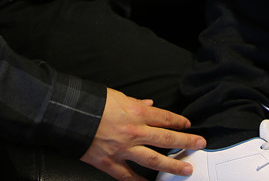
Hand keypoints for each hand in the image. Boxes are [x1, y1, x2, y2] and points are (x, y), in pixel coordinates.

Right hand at [82, 89, 205, 179]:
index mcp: (136, 113)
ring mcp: (123, 150)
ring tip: (186, 169)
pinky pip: (128, 176)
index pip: (164, 118)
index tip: (188, 125)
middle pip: (166, 138)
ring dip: (172, 165)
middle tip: (200, 144)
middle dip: (186, 141)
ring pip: (153, 159)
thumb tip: (149, 104)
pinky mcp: (109, 163)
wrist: (69, 116)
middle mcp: (134, 132)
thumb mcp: (116, 96)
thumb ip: (135, 102)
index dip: (179, 121)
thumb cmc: (91, 103)